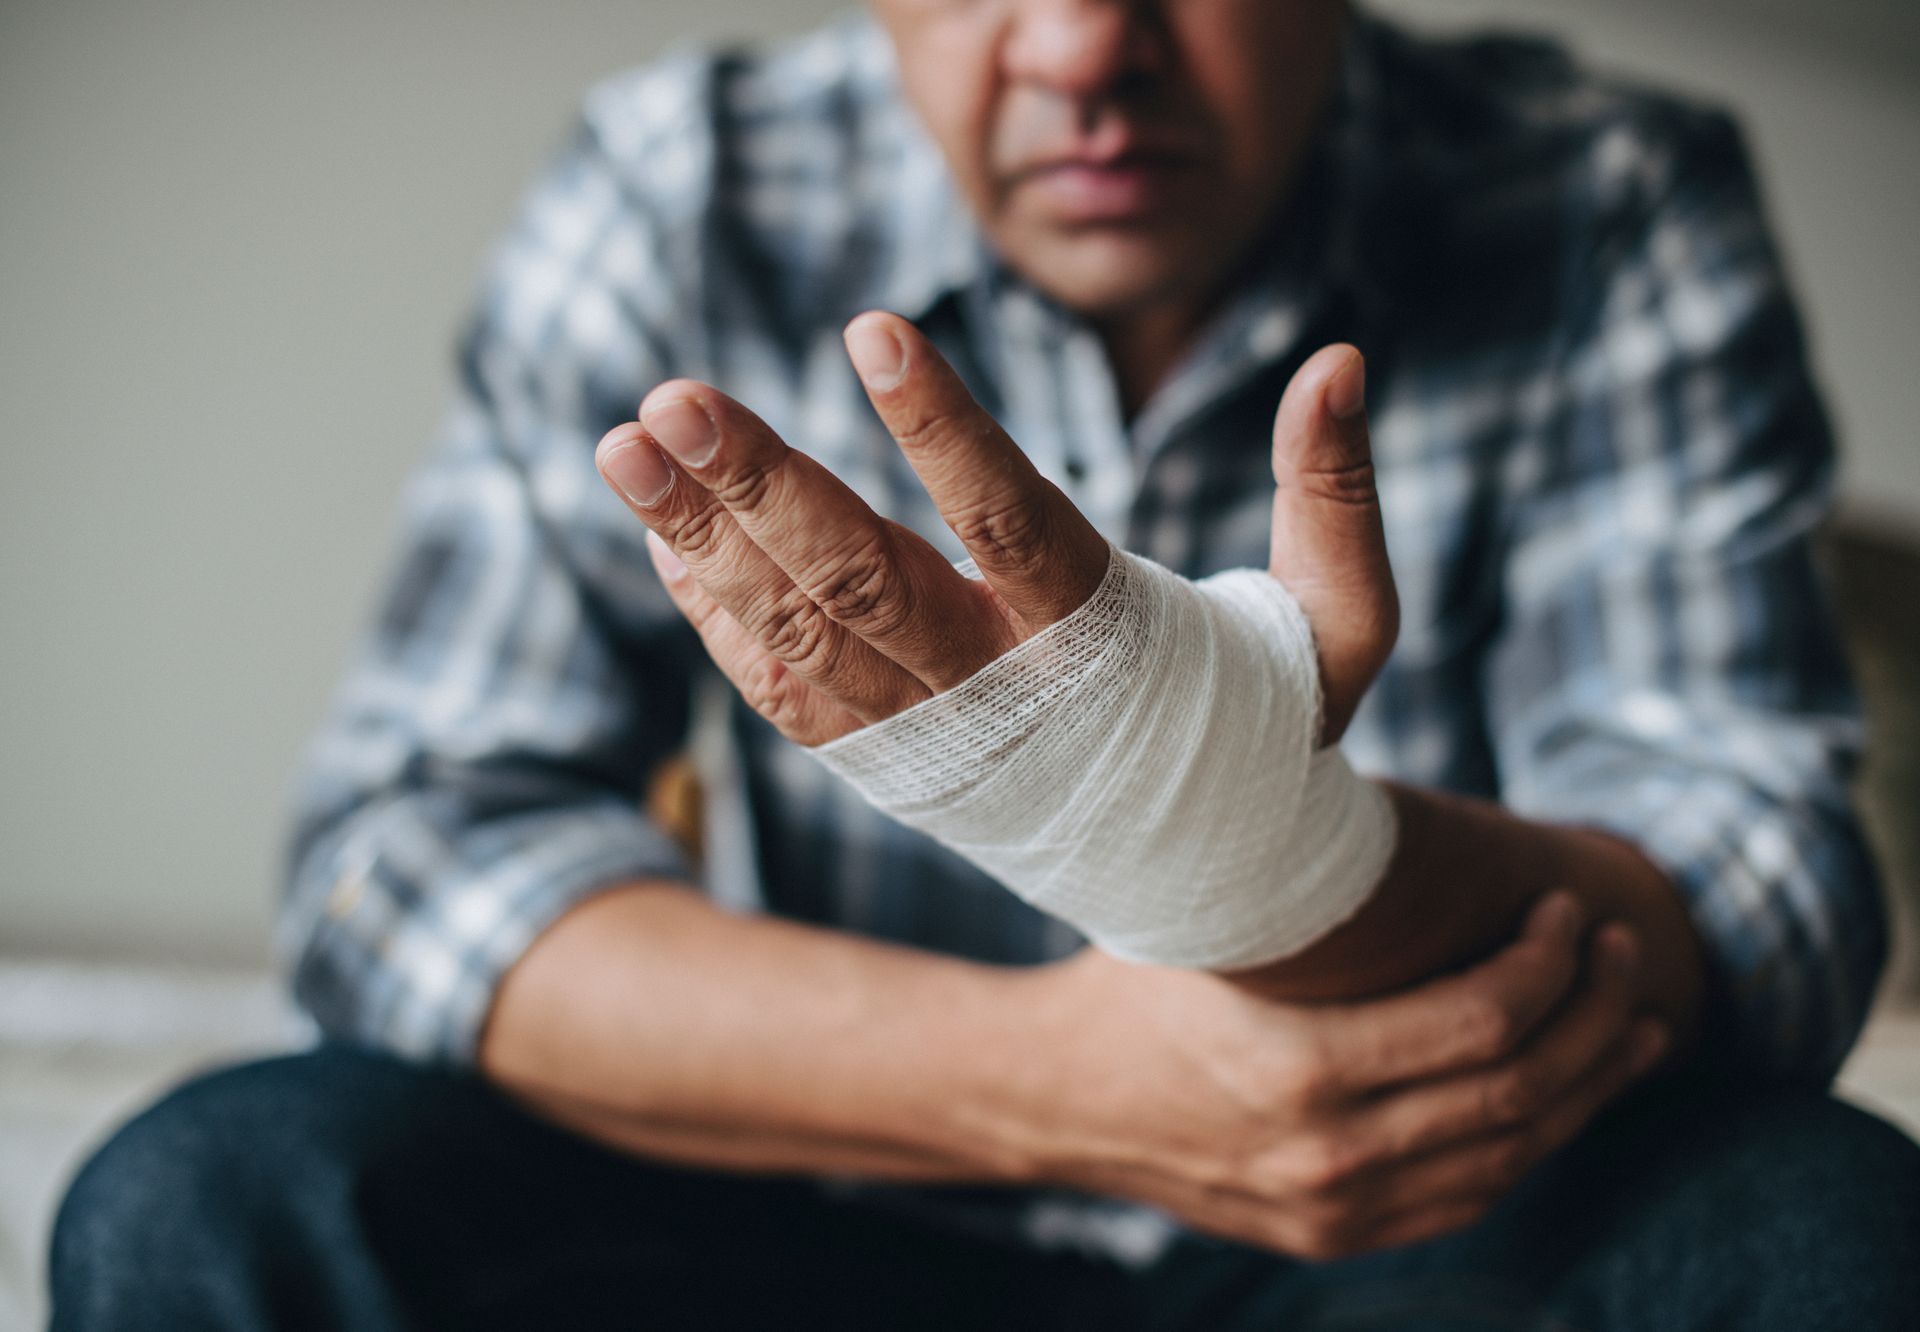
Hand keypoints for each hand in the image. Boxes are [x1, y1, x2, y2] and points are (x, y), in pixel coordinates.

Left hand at [594, 312, 1397, 745]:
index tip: (870, 333)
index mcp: (1110, 645)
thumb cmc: (1274, 726)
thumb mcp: (1341, 626)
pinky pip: (786, 698)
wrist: (1210, 881)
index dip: (944, 431)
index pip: (1016, 523)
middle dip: (765, 489)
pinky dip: (720, 623)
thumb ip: (1334, 496)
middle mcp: (1005, 694)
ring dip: (706, 542)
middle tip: (673, 399)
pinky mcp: (892, 766)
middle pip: (867, 582)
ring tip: (626, 447)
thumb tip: (1343, 357)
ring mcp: (935, 738)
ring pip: (802, 636)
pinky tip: (663, 541)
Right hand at [1021, 892, 1667, 1259]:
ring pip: (1511, 1156)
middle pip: (1519, 1094)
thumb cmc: (1129, 984)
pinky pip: (1469, 1198)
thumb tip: (1409, 805)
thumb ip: (1309, 886)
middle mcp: (1331, 1156)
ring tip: (1634, 1026)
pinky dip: (1531, 1141)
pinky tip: (1563, 1094)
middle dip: (1594, 1017)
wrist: (1052, 1100)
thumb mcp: (1208, 920)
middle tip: (1623, 953)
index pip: (1483, 1025)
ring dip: (1588, 1086)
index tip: (1567, 910)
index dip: (1549, 965)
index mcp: (1302, 1069)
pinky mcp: (1333, 1234)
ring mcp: (1336, 1209)